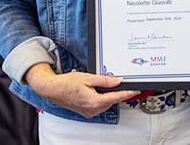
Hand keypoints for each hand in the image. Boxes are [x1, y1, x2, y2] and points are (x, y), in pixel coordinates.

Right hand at [25, 64, 139, 117]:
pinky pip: (99, 105)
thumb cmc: (66, 84)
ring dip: (107, 94)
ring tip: (99, 84)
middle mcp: (93, 109)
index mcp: (94, 102)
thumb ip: (105, 80)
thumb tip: (118, 81)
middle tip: (118, 81)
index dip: (128, 93)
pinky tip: (95, 90)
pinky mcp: (87, 112)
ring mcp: (89, 112)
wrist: (53, 90)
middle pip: (112, 100)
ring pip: (106, 103)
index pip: (116, 97)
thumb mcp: (88, 78)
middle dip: (115, 92)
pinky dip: (101, 98)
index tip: (136, 90)